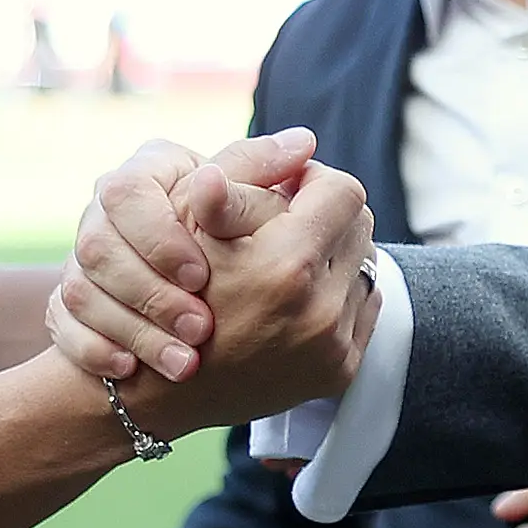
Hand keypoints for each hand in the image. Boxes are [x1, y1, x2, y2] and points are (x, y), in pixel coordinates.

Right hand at [74, 159, 377, 437]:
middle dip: (325, 215)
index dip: (311, 180)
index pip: (342, 190)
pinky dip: (336, 295)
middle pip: (360, 225)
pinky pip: (363, 309)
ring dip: (332, 254)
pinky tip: (296, 296)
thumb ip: (244, 172)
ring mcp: (333, 346)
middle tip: (286, 221)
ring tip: (287, 260)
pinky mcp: (339, 371)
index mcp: (288, 266)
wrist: (162, 387)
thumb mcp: (191, 223)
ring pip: (365, 265)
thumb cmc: (166, 292)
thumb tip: (303, 140)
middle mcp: (321, 310)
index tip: (284, 189)